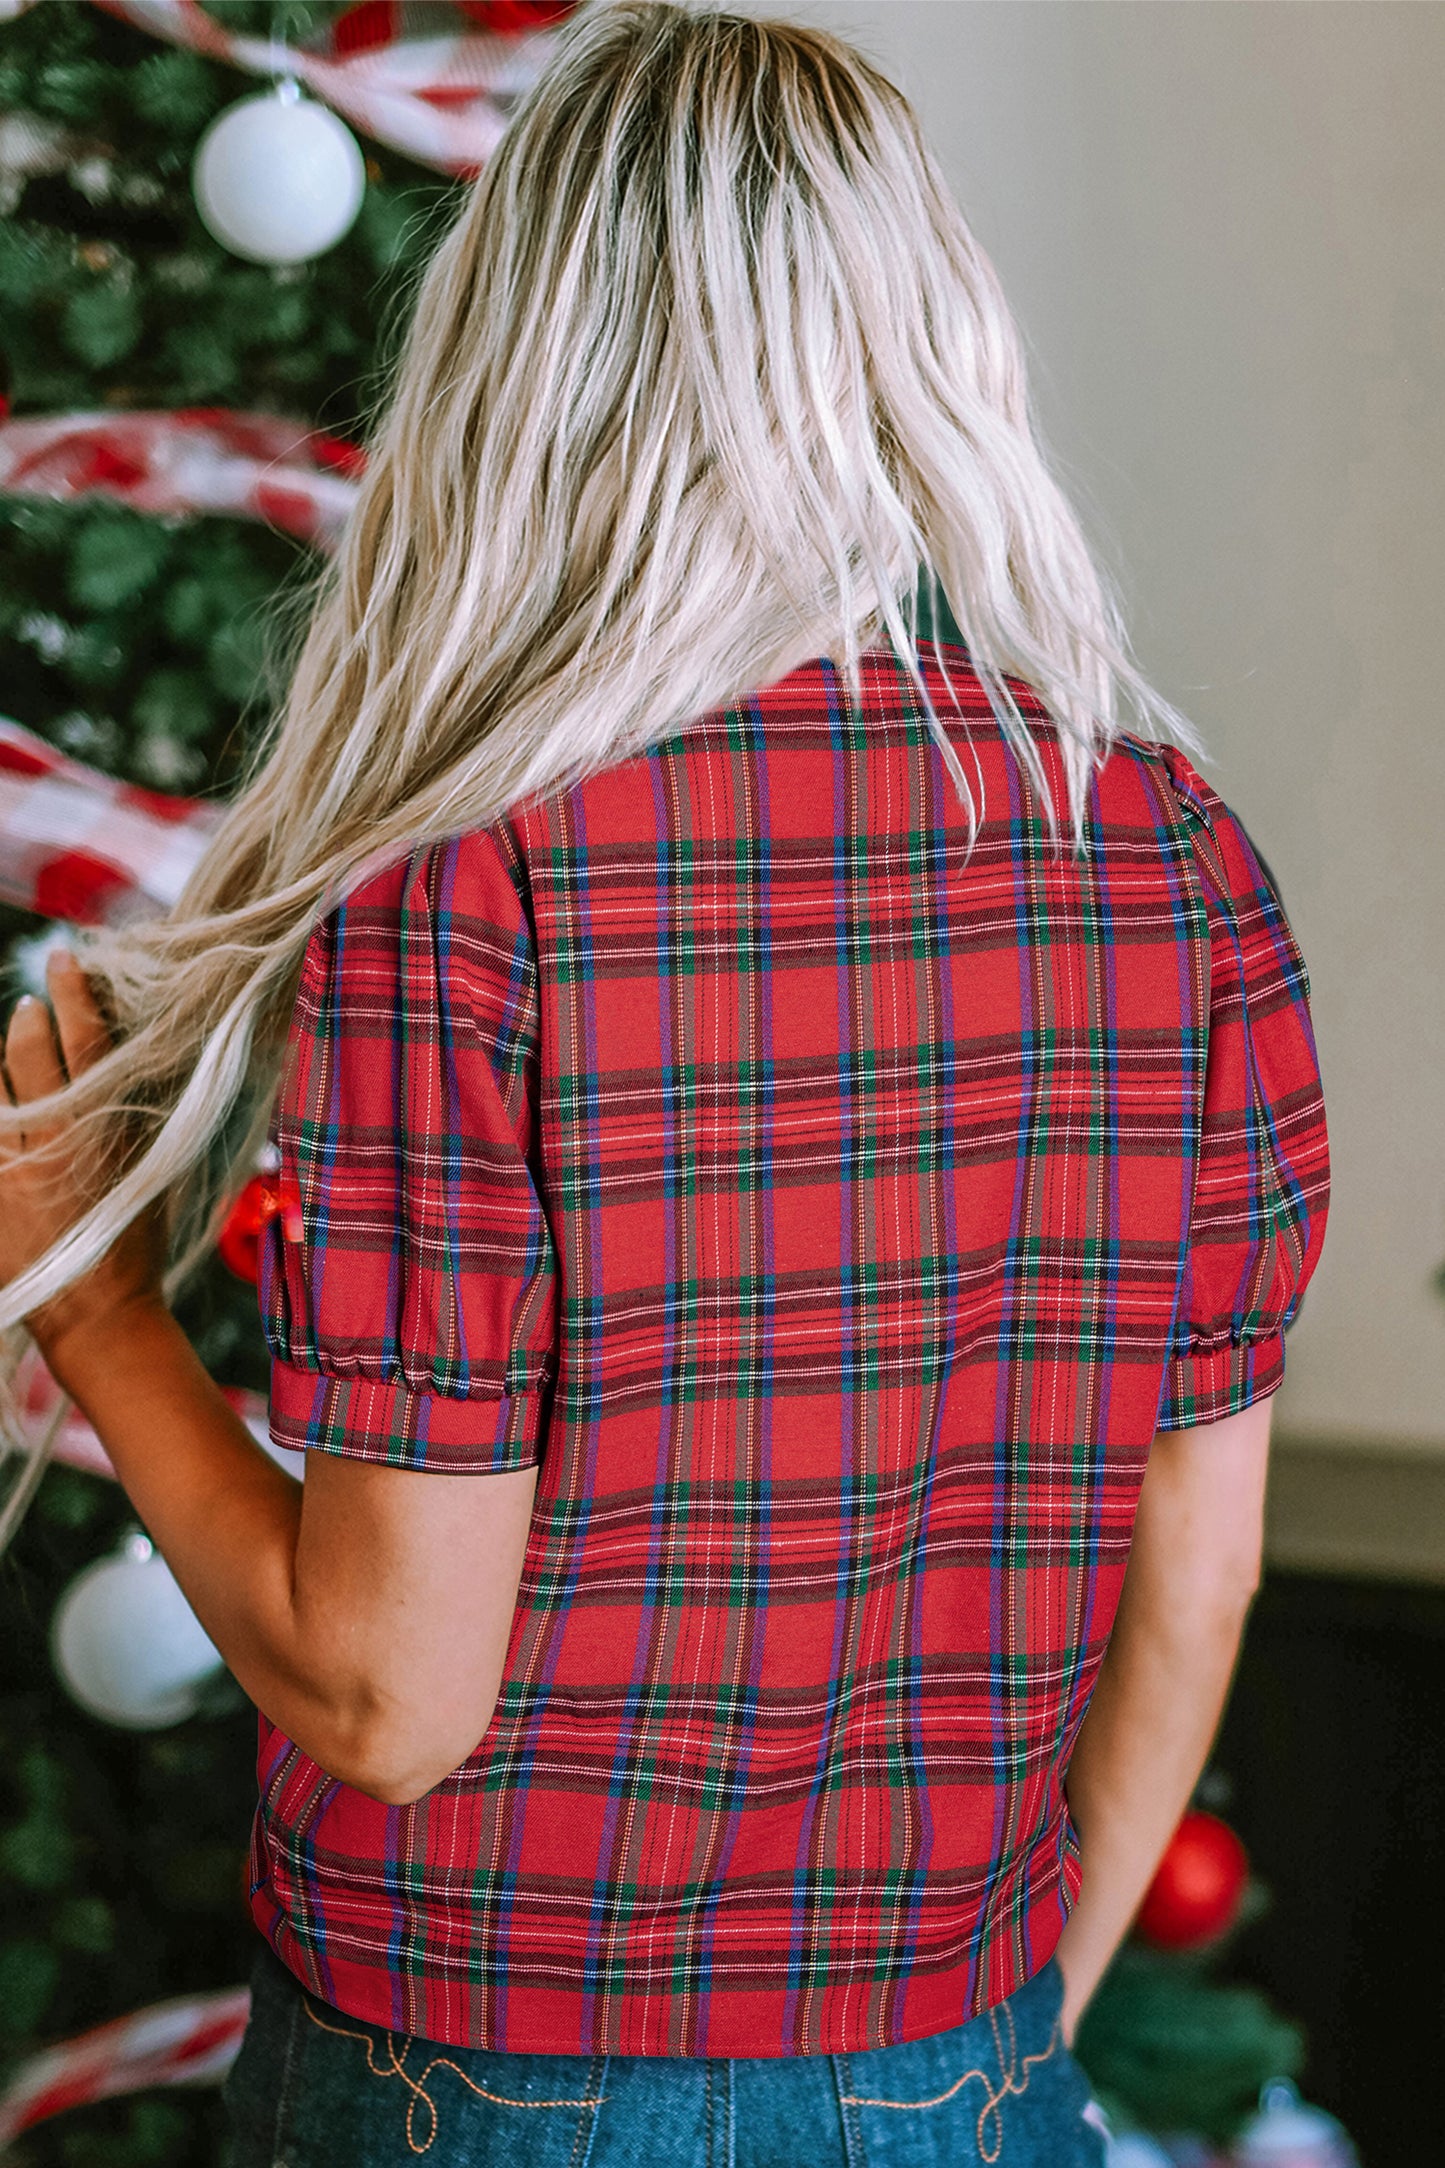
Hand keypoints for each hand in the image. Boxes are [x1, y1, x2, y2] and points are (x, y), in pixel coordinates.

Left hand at [0, 948, 166, 1372]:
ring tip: (8, 1056)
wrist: (95, 1314)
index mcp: (101, 1134)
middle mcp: (51, 1144)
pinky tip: (4, 1113)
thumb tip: (130, 1068)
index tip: (65, 961)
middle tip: (28, 1004)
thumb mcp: (151, 1174)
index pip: (85, 1044)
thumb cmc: (135, 1246)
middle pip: (27, 1058)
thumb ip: (135, 1121)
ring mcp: (9, 1171)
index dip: (74, 996)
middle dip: (27, 1022)